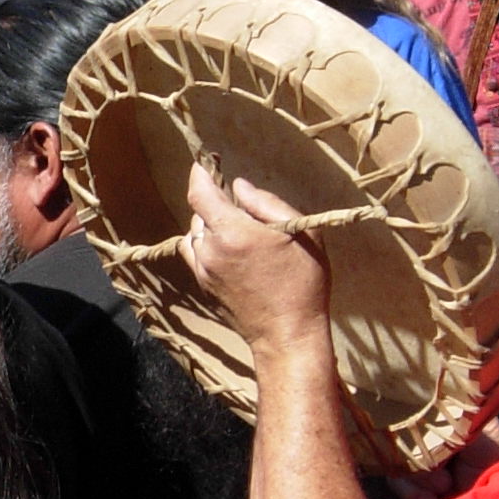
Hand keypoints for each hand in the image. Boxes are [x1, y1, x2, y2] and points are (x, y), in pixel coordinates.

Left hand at [178, 159, 330, 358]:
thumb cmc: (303, 283)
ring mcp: (204, 271)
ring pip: (195, 234)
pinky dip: (206, 244)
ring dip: (211, 225)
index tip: (206, 163)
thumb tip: (239, 187)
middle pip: (199, 213)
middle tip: (241, 205)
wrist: (288, 335)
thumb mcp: (301, 233)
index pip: (200, 193)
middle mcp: (211, 251)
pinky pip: (195, 254)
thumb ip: (267, 204)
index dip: (200, 174)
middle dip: (215, 202)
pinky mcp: (204, 286)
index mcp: (233, 233)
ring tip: (241, 231)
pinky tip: (230, 249)